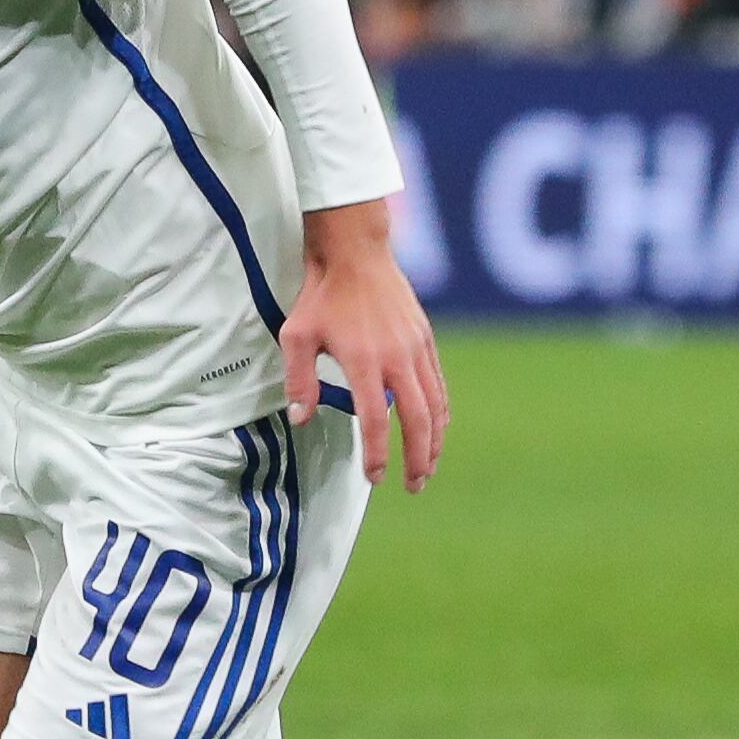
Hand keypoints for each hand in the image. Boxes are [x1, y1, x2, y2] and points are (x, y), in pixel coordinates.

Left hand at [283, 199, 448, 488]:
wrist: (355, 252)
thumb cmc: (321, 295)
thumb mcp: (296, 335)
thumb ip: (299, 379)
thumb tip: (301, 418)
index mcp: (365, 360)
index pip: (377, 420)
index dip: (378, 454)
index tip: (375, 477)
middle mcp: (397, 357)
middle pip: (418, 419)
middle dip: (418, 458)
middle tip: (414, 486)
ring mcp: (416, 348)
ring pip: (436, 404)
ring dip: (435, 441)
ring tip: (428, 467)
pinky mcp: (425, 339)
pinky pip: (438, 384)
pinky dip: (441, 412)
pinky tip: (436, 429)